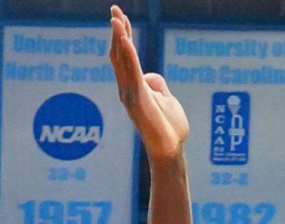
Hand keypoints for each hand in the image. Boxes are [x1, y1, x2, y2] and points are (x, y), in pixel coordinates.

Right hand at [109, 6, 188, 162]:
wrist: (170, 149)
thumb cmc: (169, 128)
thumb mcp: (166, 99)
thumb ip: (158, 85)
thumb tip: (150, 75)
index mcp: (134, 87)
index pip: (126, 56)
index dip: (123, 36)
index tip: (121, 16)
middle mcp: (128, 88)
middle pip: (120, 54)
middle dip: (118, 31)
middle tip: (115, 9)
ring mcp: (131, 94)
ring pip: (123, 61)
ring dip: (120, 38)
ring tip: (116, 19)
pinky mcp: (139, 99)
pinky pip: (132, 72)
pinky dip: (128, 55)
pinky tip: (125, 40)